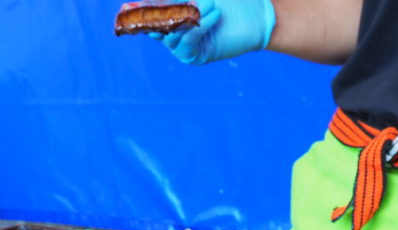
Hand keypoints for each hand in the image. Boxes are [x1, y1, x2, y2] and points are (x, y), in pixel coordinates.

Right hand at [154, 0, 275, 64]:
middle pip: (158, 24)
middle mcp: (176, 31)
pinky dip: (199, 28)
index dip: (145, 7)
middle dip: (168, 10)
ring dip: (188, 17)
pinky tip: (215, 15)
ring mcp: (185, 44)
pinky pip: (189, 43)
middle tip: (182, 0)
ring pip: (171, 35)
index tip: (139, 3)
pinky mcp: (197, 56)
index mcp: (174, 13)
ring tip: (209, 4)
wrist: (258, 14)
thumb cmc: (232, 0)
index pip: (154, 12)